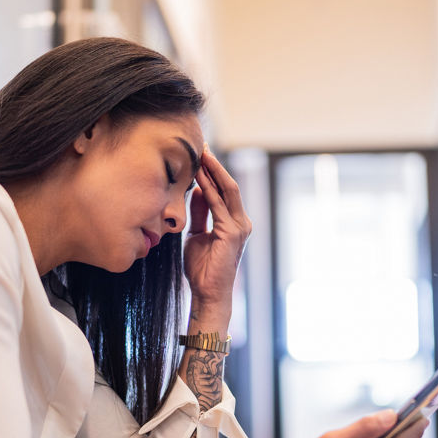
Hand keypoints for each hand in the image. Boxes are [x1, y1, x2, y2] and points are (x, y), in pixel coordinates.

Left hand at [184, 149, 251, 314]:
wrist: (208, 293)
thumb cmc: (202, 268)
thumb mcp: (196, 234)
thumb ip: (200, 213)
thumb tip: (198, 190)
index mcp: (233, 222)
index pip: (224, 190)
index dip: (212, 171)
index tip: (200, 154)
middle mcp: (241, 221)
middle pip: (228, 185)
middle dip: (214, 164)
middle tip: (201, 145)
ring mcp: (240, 227)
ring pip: (227, 190)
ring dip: (212, 171)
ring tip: (201, 153)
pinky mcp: (233, 233)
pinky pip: (219, 205)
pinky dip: (209, 188)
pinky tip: (199, 176)